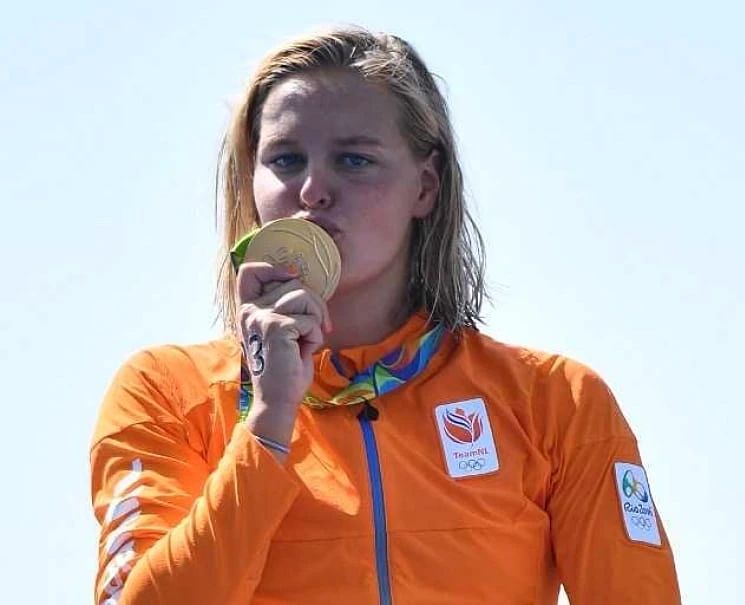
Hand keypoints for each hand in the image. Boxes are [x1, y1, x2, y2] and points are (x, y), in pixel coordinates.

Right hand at [236, 262, 329, 458]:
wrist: (278, 400)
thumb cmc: (285, 367)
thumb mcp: (282, 330)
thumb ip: (285, 306)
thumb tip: (299, 277)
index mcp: (248, 309)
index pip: (250, 270)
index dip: (275, 269)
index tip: (292, 281)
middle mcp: (250, 310)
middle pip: (294, 283)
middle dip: (314, 304)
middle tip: (316, 327)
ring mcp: (261, 317)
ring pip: (304, 296)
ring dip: (316, 319)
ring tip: (306, 340)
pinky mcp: (277, 328)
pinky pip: (310, 320)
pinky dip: (315, 336)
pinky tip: (303, 352)